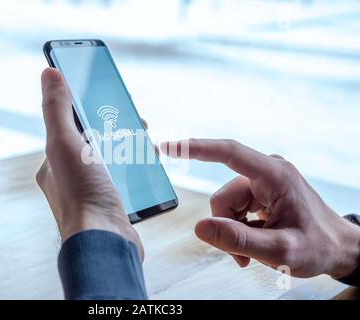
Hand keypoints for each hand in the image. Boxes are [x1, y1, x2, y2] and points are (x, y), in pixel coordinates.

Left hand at [36, 68, 143, 258]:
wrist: (106, 242)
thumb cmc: (82, 194)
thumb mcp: (65, 145)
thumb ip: (56, 109)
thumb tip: (49, 73)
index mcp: (55, 163)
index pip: (70, 127)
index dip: (89, 109)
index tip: (108, 97)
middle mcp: (71, 178)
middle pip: (95, 143)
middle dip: (115, 128)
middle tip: (136, 119)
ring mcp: (92, 192)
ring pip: (113, 161)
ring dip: (128, 147)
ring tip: (145, 139)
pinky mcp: (113, 204)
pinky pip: (125, 179)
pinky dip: (136, 168)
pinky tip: (149, 163)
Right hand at [161, 139, 359, 278]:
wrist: (338, 249)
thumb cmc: (319, 246)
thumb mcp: (280, 250)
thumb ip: (238, 239)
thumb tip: (199, 227)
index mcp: (275, 175)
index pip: (228, 153)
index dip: (196, 148)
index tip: (169, 147)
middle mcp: (267, 173)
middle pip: (223, 197)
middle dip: (226, 228)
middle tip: (242, 255)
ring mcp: (263, 183)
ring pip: (225, 207)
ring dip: (232, 232)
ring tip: (251, 253)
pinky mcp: (260, 193)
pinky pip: (234, 210)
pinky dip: (237, 230)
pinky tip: (253, 245)